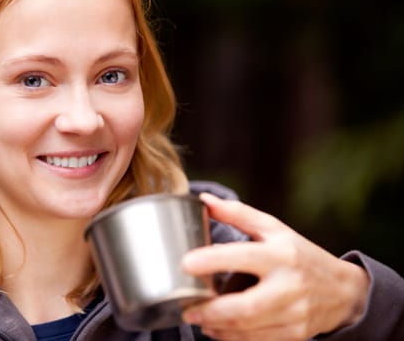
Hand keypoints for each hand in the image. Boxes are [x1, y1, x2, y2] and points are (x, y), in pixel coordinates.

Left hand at [181, 193, 369, 340]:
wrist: (342, 290)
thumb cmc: (300, 254)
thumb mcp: (274, 228)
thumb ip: (238, 214)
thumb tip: (204, 200)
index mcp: (281, 255)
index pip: (244, 256)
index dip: (212, 260)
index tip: (185, 263)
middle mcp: (289, 286)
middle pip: (246, 306)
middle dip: (211, 311)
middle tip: (186, 308)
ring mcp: (294, 314)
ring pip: (249, 329)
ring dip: (217, 328)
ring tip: (197, 319)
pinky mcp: (295, 334)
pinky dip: (232, 338)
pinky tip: (216, 330)